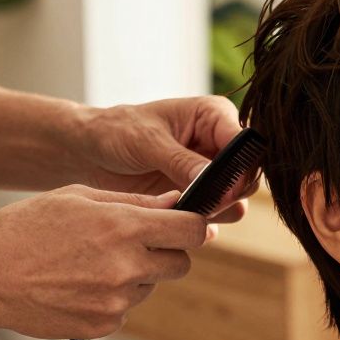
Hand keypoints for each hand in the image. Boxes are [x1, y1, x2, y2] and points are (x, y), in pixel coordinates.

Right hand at [0, 185, 215, 339]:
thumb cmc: (24, 229)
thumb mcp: (78, 198)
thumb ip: (133, 201)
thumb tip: (175, 202)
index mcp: (123, 226)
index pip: (192, 231)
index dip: (194, 227)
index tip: (187, 226)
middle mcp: (126, 266)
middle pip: (181, 263)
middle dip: (167, 253)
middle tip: (136, 245)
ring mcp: (116, 300)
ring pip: (150, 286)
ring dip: (135, 276)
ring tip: (90, 263)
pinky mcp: (103, 324)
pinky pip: (125, 310)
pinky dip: (111, 299)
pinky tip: (78, 285)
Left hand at [75, 96, 255, 222]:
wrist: (90, 152)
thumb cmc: (117, 132)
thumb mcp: (147, 142)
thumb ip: (182, 162)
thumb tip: (216, 182)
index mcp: (214, 116)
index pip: (245, 141)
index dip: (242, 167)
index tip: (225, 189)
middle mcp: (219, 143)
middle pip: (248, 174)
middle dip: (231, 193)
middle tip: (203, 205)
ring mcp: (211, 171)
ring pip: (236, 198)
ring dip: (219, 210)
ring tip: (188, 213)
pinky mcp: (199, 194)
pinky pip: (216, 213)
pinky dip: (204, 222)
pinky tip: (182, 223)